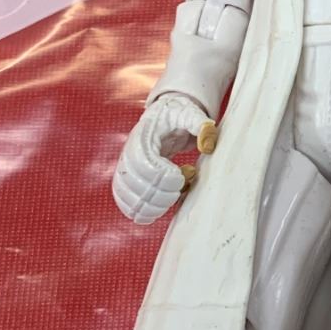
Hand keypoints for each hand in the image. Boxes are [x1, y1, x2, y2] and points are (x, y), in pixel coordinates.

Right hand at [112, 92, 214, 224]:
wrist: (164, 113)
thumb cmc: (178, 115)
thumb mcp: (192, 114)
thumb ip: (202, 127)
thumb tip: (207, 146)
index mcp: (143, 137)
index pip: (144, 163)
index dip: (162, 177)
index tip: (180, 175)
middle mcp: (130, 151)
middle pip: (134, 182)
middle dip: (157, 194)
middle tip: (177, 191)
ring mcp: (126, 164)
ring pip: (126, 192)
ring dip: (145, 205)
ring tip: (166, 205)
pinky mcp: (128, 174)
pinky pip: (122, 195)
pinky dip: (133, 209)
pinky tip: (149, 216)